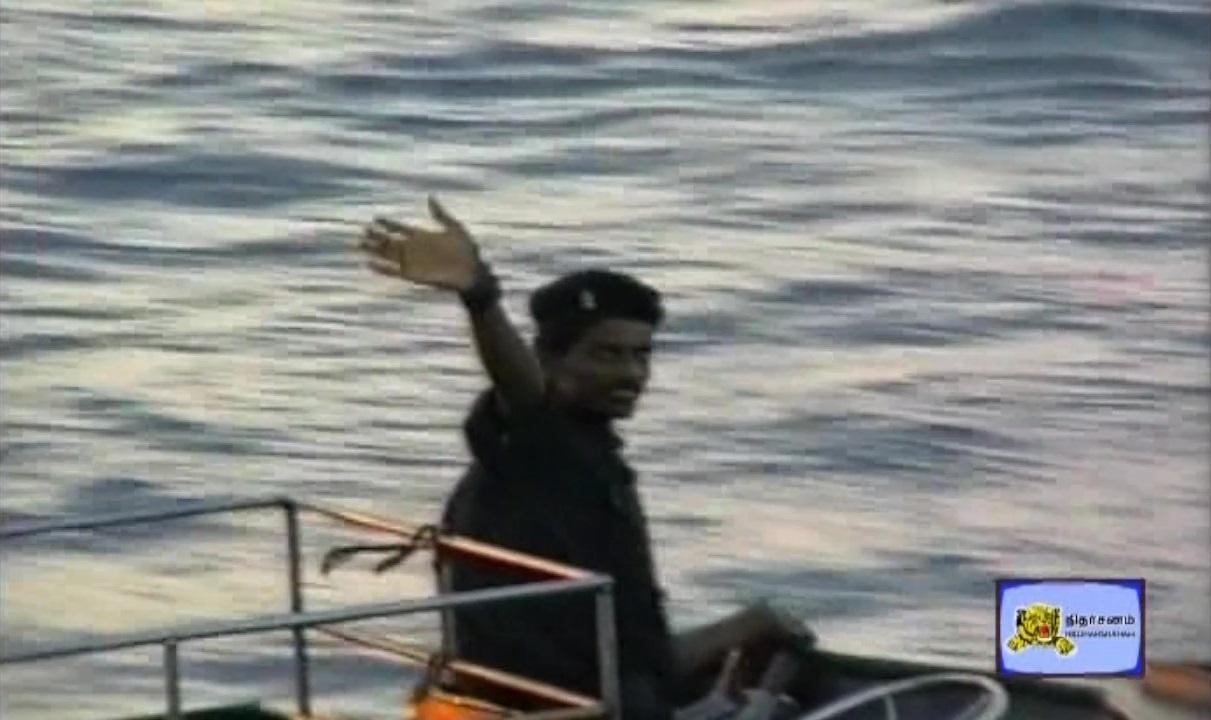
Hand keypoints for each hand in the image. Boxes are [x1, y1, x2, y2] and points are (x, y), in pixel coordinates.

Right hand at [358, 195, 481, 291]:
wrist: (472, 273)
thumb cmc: (468, 252)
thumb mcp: (455, 229)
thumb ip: (441, 214)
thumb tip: (430, 197)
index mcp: (423, 236)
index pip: (400, 228)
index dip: (388, 224)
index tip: (375, 218)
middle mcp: (414, 249)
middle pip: (390, 241)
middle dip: (376, 236)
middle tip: (363, 231)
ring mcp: (412, 262)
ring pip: (387, 255)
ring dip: (374, 250)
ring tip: (359, 245)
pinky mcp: (413, 275)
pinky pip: (393, 271)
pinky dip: (381, 268)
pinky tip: (369, 263)